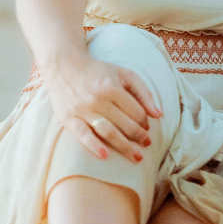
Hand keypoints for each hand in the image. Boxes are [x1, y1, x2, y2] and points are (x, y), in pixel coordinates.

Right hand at [42, 52, 161, 161]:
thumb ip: (144, 93)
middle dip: (139, 137)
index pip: (136, 112)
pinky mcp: (68, 118)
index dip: (145, 122)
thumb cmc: (98, 72)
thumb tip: (159, 115)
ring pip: (108, 132)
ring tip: (136, 157)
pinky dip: (94, 146)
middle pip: (125, 124)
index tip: (147, 128)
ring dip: (125, 146)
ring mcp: (82, 110)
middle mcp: (98, 99)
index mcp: (112, 87)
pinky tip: (105, 156)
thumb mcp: (124, 74)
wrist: (63, 66)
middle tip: (146, 144)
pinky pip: (83, 135)